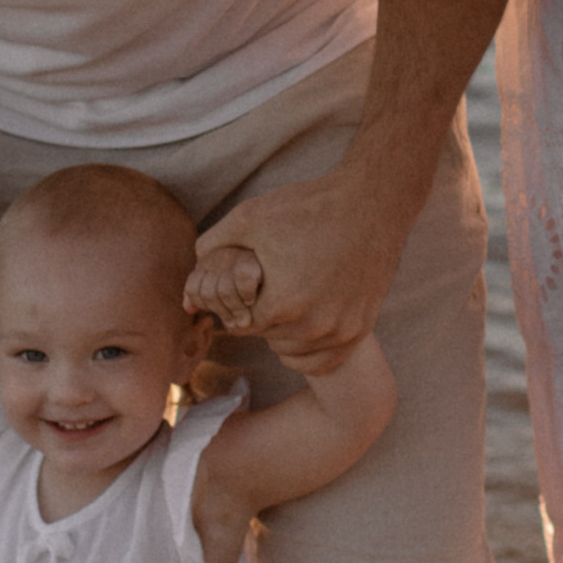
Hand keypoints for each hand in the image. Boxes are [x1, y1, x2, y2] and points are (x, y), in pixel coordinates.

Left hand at [185, 172, 402, 375]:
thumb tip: (191, 274)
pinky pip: (325, 360)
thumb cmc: (308, 206)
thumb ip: (212, 245)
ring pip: (294, 350)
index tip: (250, 283)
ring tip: (291, 298)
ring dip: (286, 333)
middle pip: (267, 338)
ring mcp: (340, 331)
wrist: (371, 202)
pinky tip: (307, 323)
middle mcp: (312, 327)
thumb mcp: (249, 217)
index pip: (240, 324)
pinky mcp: (360, 329)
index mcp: (281, 305)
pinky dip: (312, 349)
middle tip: (273, 285)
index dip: (239, 303)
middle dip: (263, 315)